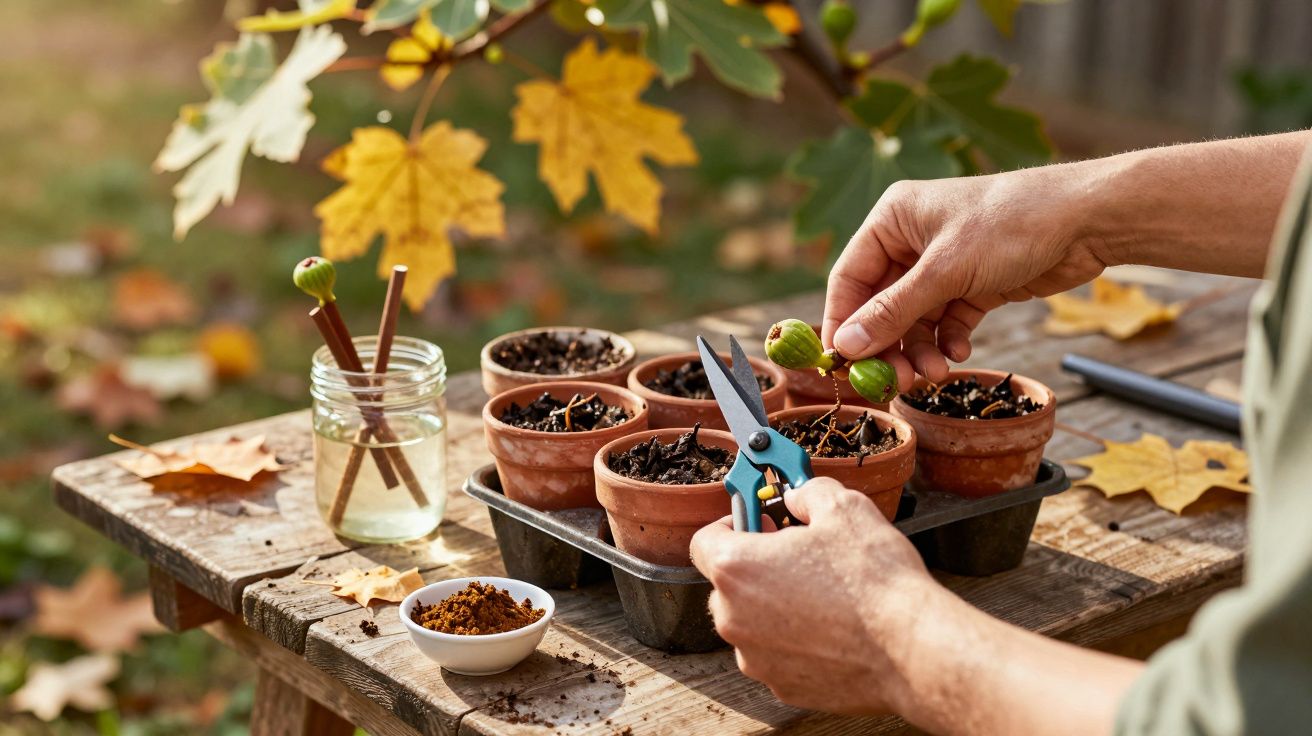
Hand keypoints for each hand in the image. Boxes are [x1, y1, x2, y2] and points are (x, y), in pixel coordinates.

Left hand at [689, 477, 946, 714]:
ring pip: (752, 622)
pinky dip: (795, 641)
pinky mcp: (783, 686)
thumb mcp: (843, 506)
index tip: (760, 522)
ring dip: (775, 606)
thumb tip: (798, 495)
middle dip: (756, 567)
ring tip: (823, 594)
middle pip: (727, 585)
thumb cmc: (875, 580)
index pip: (704, 540)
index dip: (731, 524)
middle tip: (798, 556)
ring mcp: (756, 658)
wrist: (912, 648)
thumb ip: (806, 492)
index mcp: (736, 569)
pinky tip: (833, 628)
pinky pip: (777, 654)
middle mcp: (734, 619)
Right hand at [823, 169, 1113, 387]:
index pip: (849, 278)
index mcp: (893, 219)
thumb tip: (846, 346)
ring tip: (934, 373)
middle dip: (887, 344)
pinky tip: (959, 354)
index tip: (841, 365)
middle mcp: (912, 240)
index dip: (842, 323)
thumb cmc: (1013, 223)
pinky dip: (947, 342)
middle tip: (894, 381)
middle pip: (880, 304)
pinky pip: (945, 322)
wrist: (1088, 219)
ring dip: (919, 350)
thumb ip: (893, 311)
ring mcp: (943, 264)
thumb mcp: (946, 270)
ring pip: (913, 319)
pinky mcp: (973, 284)